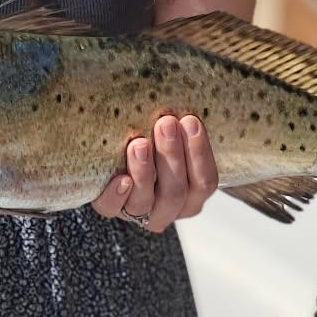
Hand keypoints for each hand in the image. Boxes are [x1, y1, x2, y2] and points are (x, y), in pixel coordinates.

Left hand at [92, 113, 217, 234]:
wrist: (116, 159)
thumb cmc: (155, 143)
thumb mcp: (175, 138)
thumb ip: (181, 131)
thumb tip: (184, 104)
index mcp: (192, 195)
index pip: (204, 182)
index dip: (200, 153)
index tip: (190, 121)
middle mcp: (169, 209)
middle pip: (175, 192)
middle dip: (171, 155)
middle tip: (166, 123)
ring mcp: (140, 213)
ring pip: (145, 201)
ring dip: (144, 171)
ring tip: (139, 144)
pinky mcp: (111, 209)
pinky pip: (112, 208)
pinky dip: (116, 195)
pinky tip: (121, 179)